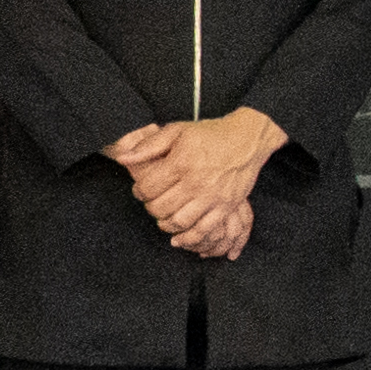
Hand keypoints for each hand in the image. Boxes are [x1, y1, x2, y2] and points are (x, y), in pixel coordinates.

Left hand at [107, 107, 291, 253]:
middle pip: (160, 207)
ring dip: (165, 224)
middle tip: (153, 201)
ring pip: (179, 222)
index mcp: (181, 162)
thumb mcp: (177, 131)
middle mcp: (196, 182)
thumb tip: (123, 158)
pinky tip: (178, 237)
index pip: (148, 188)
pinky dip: (188, 238)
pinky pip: (203, 231)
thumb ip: (148, 145)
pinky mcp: (226, 207)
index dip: (139, 191)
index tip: (141, 189)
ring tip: (163, 217)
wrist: (247, 139)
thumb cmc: (210, 134)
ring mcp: (212, 197)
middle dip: (150, 207)